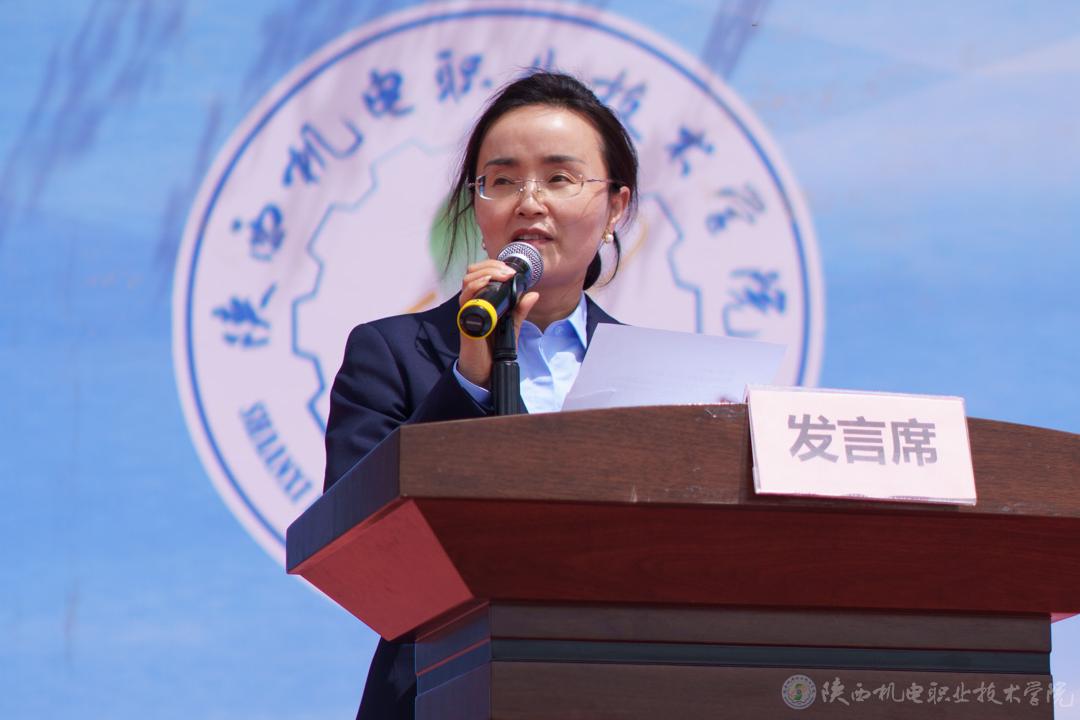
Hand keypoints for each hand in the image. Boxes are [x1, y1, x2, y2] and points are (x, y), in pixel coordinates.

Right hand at [457, 259, 539, 387]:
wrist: (486, 370)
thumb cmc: (494, 348)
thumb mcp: (512, 325)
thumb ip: (520, 310)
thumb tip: (533, 293)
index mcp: (483, 300)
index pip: (481, 273)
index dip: (493, 265)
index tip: (510, 270)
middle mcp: (473, 302)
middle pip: (472, 273)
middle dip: (490, 266)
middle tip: (508, 272)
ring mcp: (468, 311)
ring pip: (467, 281)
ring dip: (486, 273)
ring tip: (502, 276)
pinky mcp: (466, 321)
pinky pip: (465, 300)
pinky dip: (475, 287)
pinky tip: (486, 284)